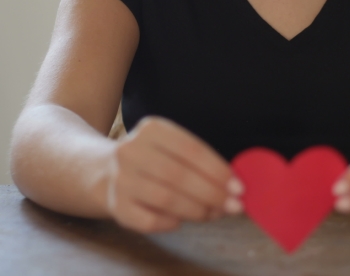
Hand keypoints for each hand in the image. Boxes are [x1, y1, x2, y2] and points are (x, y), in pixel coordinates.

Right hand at [99, 116, 243, 232]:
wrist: (106, 171)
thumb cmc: (156, 161)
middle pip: (179, 176)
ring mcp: (120, 179)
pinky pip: (150, 221)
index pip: (191, 149)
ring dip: (197, 210)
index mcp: (152, 129)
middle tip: (233, 206)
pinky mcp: (116, 206)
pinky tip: (182, 220)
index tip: (239, 187)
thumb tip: (235, 188)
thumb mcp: (174, 149)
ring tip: (214, 213)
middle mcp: (131, 151)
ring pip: (166, 199)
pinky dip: (172, 223)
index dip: (218, 170)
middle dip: (212, 194)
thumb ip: (202, 164)